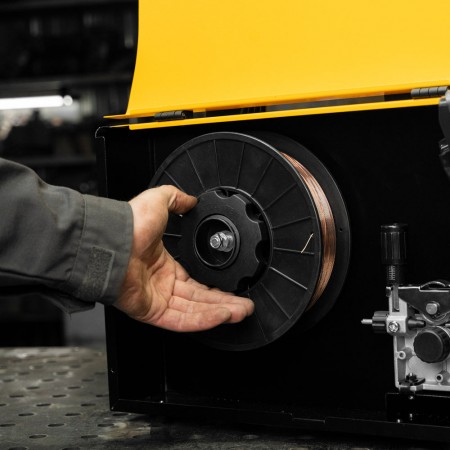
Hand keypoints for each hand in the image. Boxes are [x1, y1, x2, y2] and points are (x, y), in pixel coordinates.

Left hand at [114, 185, 253, 331]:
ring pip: (195, 311)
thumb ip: (177, 199)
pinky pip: (183, 320)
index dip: (215, 288)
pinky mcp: (152, 311)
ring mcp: (157, 299)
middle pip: (200, 300)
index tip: (232, 288)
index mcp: (163, 265)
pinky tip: (223, 315)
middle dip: (225, 303)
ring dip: (221, 312)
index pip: (195, 283)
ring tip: (242, 312)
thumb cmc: (129, 224)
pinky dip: (205, 318)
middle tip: (245, 306)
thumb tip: (191, 199)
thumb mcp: (158, 201)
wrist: (111, 239)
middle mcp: (161, 284)